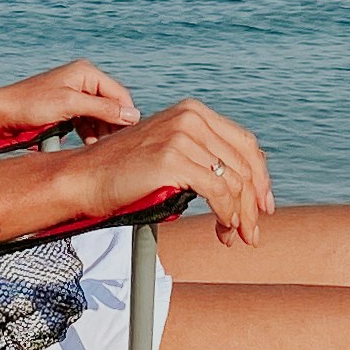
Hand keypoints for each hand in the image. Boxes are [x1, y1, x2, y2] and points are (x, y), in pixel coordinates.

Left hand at [0, 56, 138, 137]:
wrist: (3, 112)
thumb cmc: (33, 104)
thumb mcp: (71, 105)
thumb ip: (103, 108)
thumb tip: (132, 115)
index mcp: (86, 72)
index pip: (119, 94)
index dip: (126, 115)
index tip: (128, 138)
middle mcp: (83, 80)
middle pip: (111, 104)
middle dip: (112, 124)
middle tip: (112, 146)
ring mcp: (75, 93)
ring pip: (99, 114)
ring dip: (100, 131)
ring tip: (97, 147)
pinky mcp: (67, 106)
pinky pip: (86, 119)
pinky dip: (88, 132)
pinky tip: (87, 145)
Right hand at [62, 96, 272, 247]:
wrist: (85, 177)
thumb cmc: (125, 173)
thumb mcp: (170, 153)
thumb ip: (202, 157)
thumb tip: (245, 187)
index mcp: (193, 111)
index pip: (245, 143)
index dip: (260, 177)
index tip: (264, 206)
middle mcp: (191, 117)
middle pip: (244, 164)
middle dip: (253, 203)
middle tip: (252, 233)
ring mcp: (182, 135)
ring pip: (233, 180)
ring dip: (239, 215)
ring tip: (234, 237)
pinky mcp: (173, 158)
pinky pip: (218, 191)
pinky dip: (227, 213)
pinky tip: (223, 228)